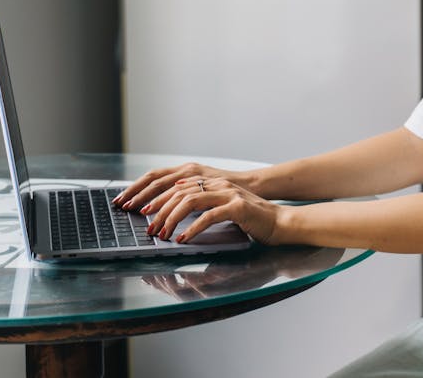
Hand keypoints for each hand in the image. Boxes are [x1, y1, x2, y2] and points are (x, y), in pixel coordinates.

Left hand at [145, 176, 281, 244]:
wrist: (279, 221)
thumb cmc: (251, 219)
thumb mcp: (223, 208)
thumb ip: (204, 206)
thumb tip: (178, 213)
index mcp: (214, 183)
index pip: (178, 186)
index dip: (158, 197)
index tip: (143, 211)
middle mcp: (219, 185)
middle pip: (180, 192)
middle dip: (159, 210)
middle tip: (149, 227)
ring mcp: (228, 194)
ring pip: (190, 201)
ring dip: (172, 219)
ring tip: (163, 234)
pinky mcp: (237, 207)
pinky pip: (209, 216)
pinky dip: (193, 228)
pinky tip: (183, 238)